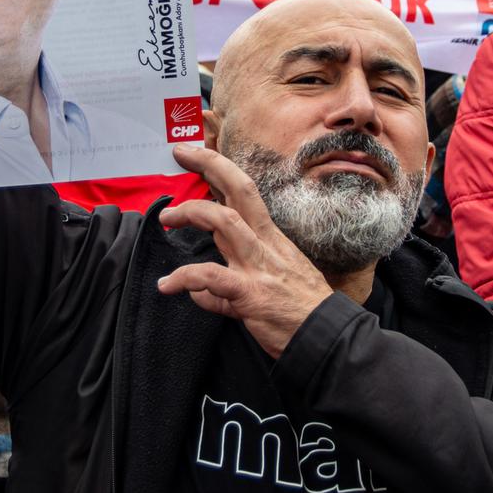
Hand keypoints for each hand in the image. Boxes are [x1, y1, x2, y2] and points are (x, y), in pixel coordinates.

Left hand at [157, 143, 334, 357]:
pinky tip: (167, 285)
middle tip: (181, 154)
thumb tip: (200, 291)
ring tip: (167, 219)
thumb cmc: (301, 312)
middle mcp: (265, 245)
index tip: (197, 154)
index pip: (246, 193)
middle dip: (210, 166)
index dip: (221, 168)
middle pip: (239, 192)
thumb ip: (228, 286)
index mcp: (271, 239)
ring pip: (224, 222)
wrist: (325, 338)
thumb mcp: (270, 287)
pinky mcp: (249, 294)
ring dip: (191, 213)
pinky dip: (184, 278)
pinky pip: (210, 278)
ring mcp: (258, 267)